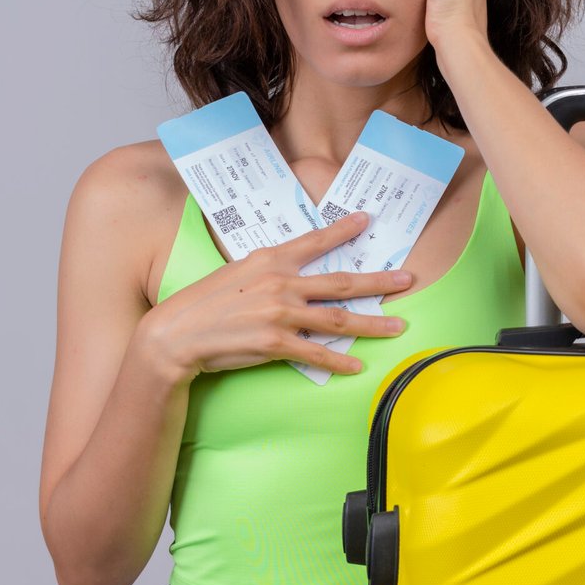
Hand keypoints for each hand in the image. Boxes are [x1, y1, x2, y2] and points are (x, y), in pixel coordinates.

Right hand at [135, 211, 412, 383]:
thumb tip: (295, 273)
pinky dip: (340, 360)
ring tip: (398, 326)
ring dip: (372, 323)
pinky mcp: (275, 343)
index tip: (367, 220)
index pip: (315, 241)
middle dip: (379, 281)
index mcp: (270, 259)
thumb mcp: (237, 271)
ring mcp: (280, 313)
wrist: (177, 333)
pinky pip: (317, 352)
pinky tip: (359, 364)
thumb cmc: (205, 302)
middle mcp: (281, 283)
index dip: (344, 230)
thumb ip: (269, 270)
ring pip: (338, 319)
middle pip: (341, 282)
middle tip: (407, 279)